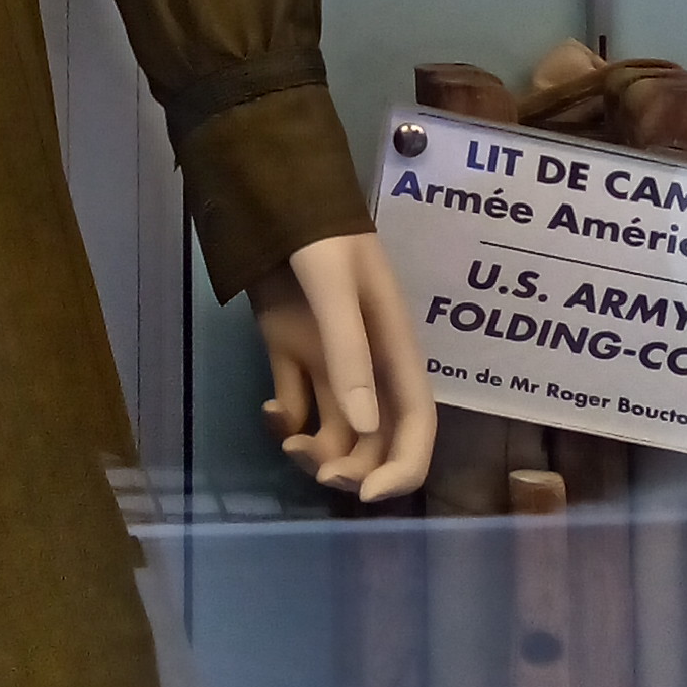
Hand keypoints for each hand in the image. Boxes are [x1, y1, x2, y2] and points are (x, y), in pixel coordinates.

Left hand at [250, 230, 436, 504]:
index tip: (369, 496)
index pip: (417, 425)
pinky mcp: (290, 352)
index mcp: (393, 349)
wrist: (271, 191)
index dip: (403, 468)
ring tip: (286, 435)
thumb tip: (365, 432)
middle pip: (375, 440)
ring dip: (315, 449)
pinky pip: (298, 404)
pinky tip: (270, 411)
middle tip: (316, 469)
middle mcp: (366, 364)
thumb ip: (350, 354)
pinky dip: (286, 421)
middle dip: (353, 467)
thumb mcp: (335, 287)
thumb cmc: (316, 232)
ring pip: (335, 430)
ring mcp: (327, 359)